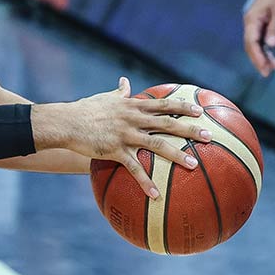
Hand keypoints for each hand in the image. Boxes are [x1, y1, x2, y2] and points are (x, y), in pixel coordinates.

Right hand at [50, 79, 213, 198]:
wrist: (66, 122)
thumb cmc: (84, 109)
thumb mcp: (105, 97)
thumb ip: (119, 92)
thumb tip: (125, 81)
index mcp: (133, 106)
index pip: (163, 105)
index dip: (183, 107)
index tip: (200, 111)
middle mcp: (133, 118)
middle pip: (168, 123)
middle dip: (190, 130)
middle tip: (208, 137)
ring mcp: (125, 134)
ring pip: (157, 145)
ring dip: (177, 155)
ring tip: (194, 165)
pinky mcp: (115, 150)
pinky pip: (134, 168)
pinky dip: (146, 181)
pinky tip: (156, 194)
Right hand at [242, 0, 274, 75]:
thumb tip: (271, 45)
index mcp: (252, 19)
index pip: (251, 42)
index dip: (257, 57)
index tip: (265, 68)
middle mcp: (251, 22)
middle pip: (250, 46)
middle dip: (258, 60)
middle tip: (268, 73)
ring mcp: (255, 23)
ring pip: (255, 45)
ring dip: (262, 56)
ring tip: (273, 68)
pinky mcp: (262, 23)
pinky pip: (260, 40)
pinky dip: (266, 50)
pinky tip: (273, 58)